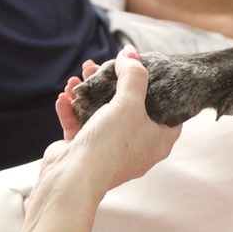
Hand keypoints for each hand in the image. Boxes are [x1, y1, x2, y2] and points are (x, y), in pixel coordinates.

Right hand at [42, 48, 178, 195]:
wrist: (73, 178)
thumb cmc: (110, 144)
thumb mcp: (129, 103)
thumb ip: (133, 75)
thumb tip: (131, 53)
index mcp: (157, 140)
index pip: (168, 111)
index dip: (160, 89)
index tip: (149, 71)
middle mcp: (136, 146)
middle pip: (130, 107)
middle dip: (114, 84)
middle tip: (105, 66)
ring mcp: (110, 149)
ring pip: (102, 113)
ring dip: (89, 92)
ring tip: (80, 74)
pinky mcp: (86, 150)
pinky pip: (81, 124)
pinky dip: (73, 109)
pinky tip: (64, 96)